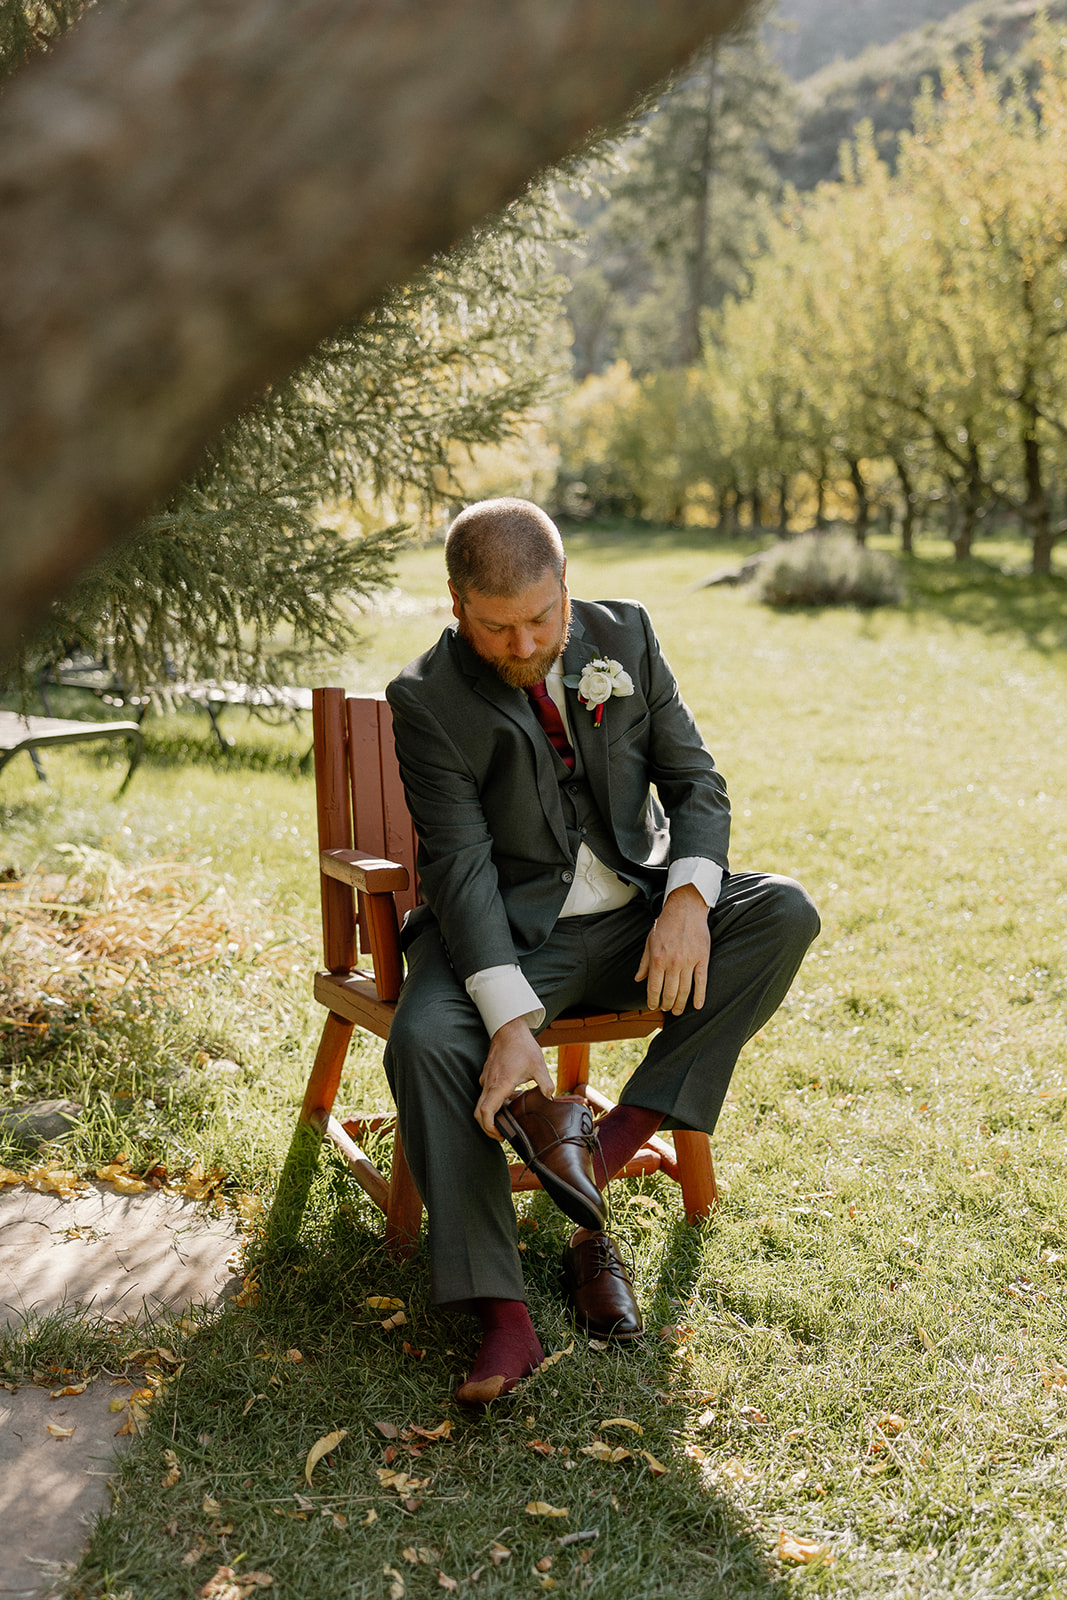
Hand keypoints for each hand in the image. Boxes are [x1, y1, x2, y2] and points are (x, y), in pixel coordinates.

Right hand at [474, 1016, 554, 1138]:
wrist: (509, 1028)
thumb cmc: (522, 1045)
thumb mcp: (538, 1065)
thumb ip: (545, 1084)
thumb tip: (551, 1098)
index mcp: (500, 1084)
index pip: (485, 1112)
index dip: (489, 1128)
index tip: (500, 1135)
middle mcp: (489, 1083)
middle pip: (478, 1113)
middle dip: (487, 1127)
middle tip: (502, 1134)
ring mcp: (486, 1079)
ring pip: (481, 1103)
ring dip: (491, 1115)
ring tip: (508, 1119)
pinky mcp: (487, 1074)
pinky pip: (486, 1093)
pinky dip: (493, 1102)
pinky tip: (508, 1100)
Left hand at [635, 883, 709, 1015]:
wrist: (685, 909)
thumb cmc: (665, 925)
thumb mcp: (649, 942)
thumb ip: (644, 962)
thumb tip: (638, 979)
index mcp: (657, 959)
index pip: (654, 987)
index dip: (653, 1001)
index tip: (653, 1007)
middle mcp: (672, 963)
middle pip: (670, 992)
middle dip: (666, 1004)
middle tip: (666, 1009)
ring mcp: (688, 961)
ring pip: (685, 990)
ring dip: (681, 1004)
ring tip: (678, 1011)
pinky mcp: (702, 959)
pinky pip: (701, 981)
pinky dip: (700, 996)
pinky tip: (697, 1006)